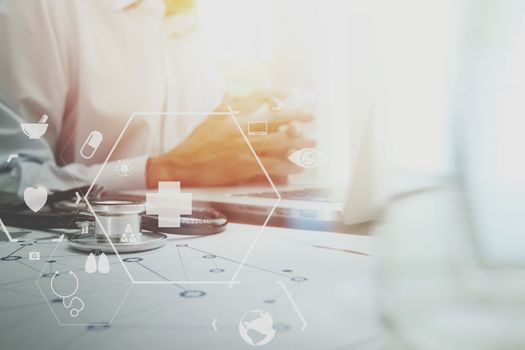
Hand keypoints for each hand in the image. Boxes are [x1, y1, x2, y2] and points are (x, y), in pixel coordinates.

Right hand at [146, 90, 314, 187]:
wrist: (184, 166)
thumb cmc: (196, 143)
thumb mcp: (209, 119)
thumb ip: (224, 105)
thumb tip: (232, 91)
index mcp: (233, 116)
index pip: (258, 97)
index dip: (276, 93)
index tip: (289, 92)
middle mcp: (242, 128)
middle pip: (276, 119)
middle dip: (297, 116)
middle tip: (311, 116)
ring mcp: (245, 147)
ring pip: (279, 142)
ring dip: (299, 143)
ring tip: (312, 144)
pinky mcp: (246, 166)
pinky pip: (273, 165)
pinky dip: (288, 167)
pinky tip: (298, 168)